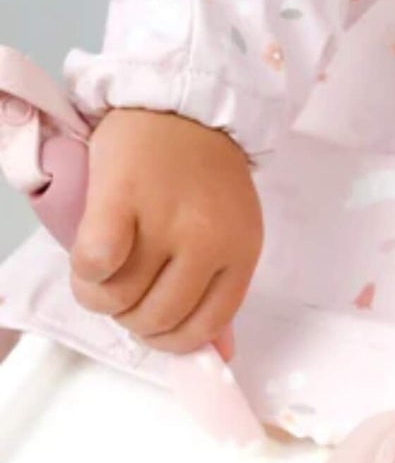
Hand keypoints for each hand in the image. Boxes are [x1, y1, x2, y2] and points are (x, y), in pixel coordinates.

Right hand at [69, 109, 262, 356]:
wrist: (183, 105)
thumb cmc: (203, 175)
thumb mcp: (231, 233)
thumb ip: (221, 294)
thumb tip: (218, 357)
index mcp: (240, 253)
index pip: (204, 327)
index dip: (169, 339)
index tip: (151, 322)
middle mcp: (208, 242)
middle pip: (156, 319)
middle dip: (131, 318)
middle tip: (125, 289)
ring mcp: (166, 220)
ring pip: (119, 299)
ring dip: (101, 296)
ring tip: (104, 270)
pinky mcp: (122, 198)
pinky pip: (96, 263)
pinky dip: (87, 269)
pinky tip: (94, 250)